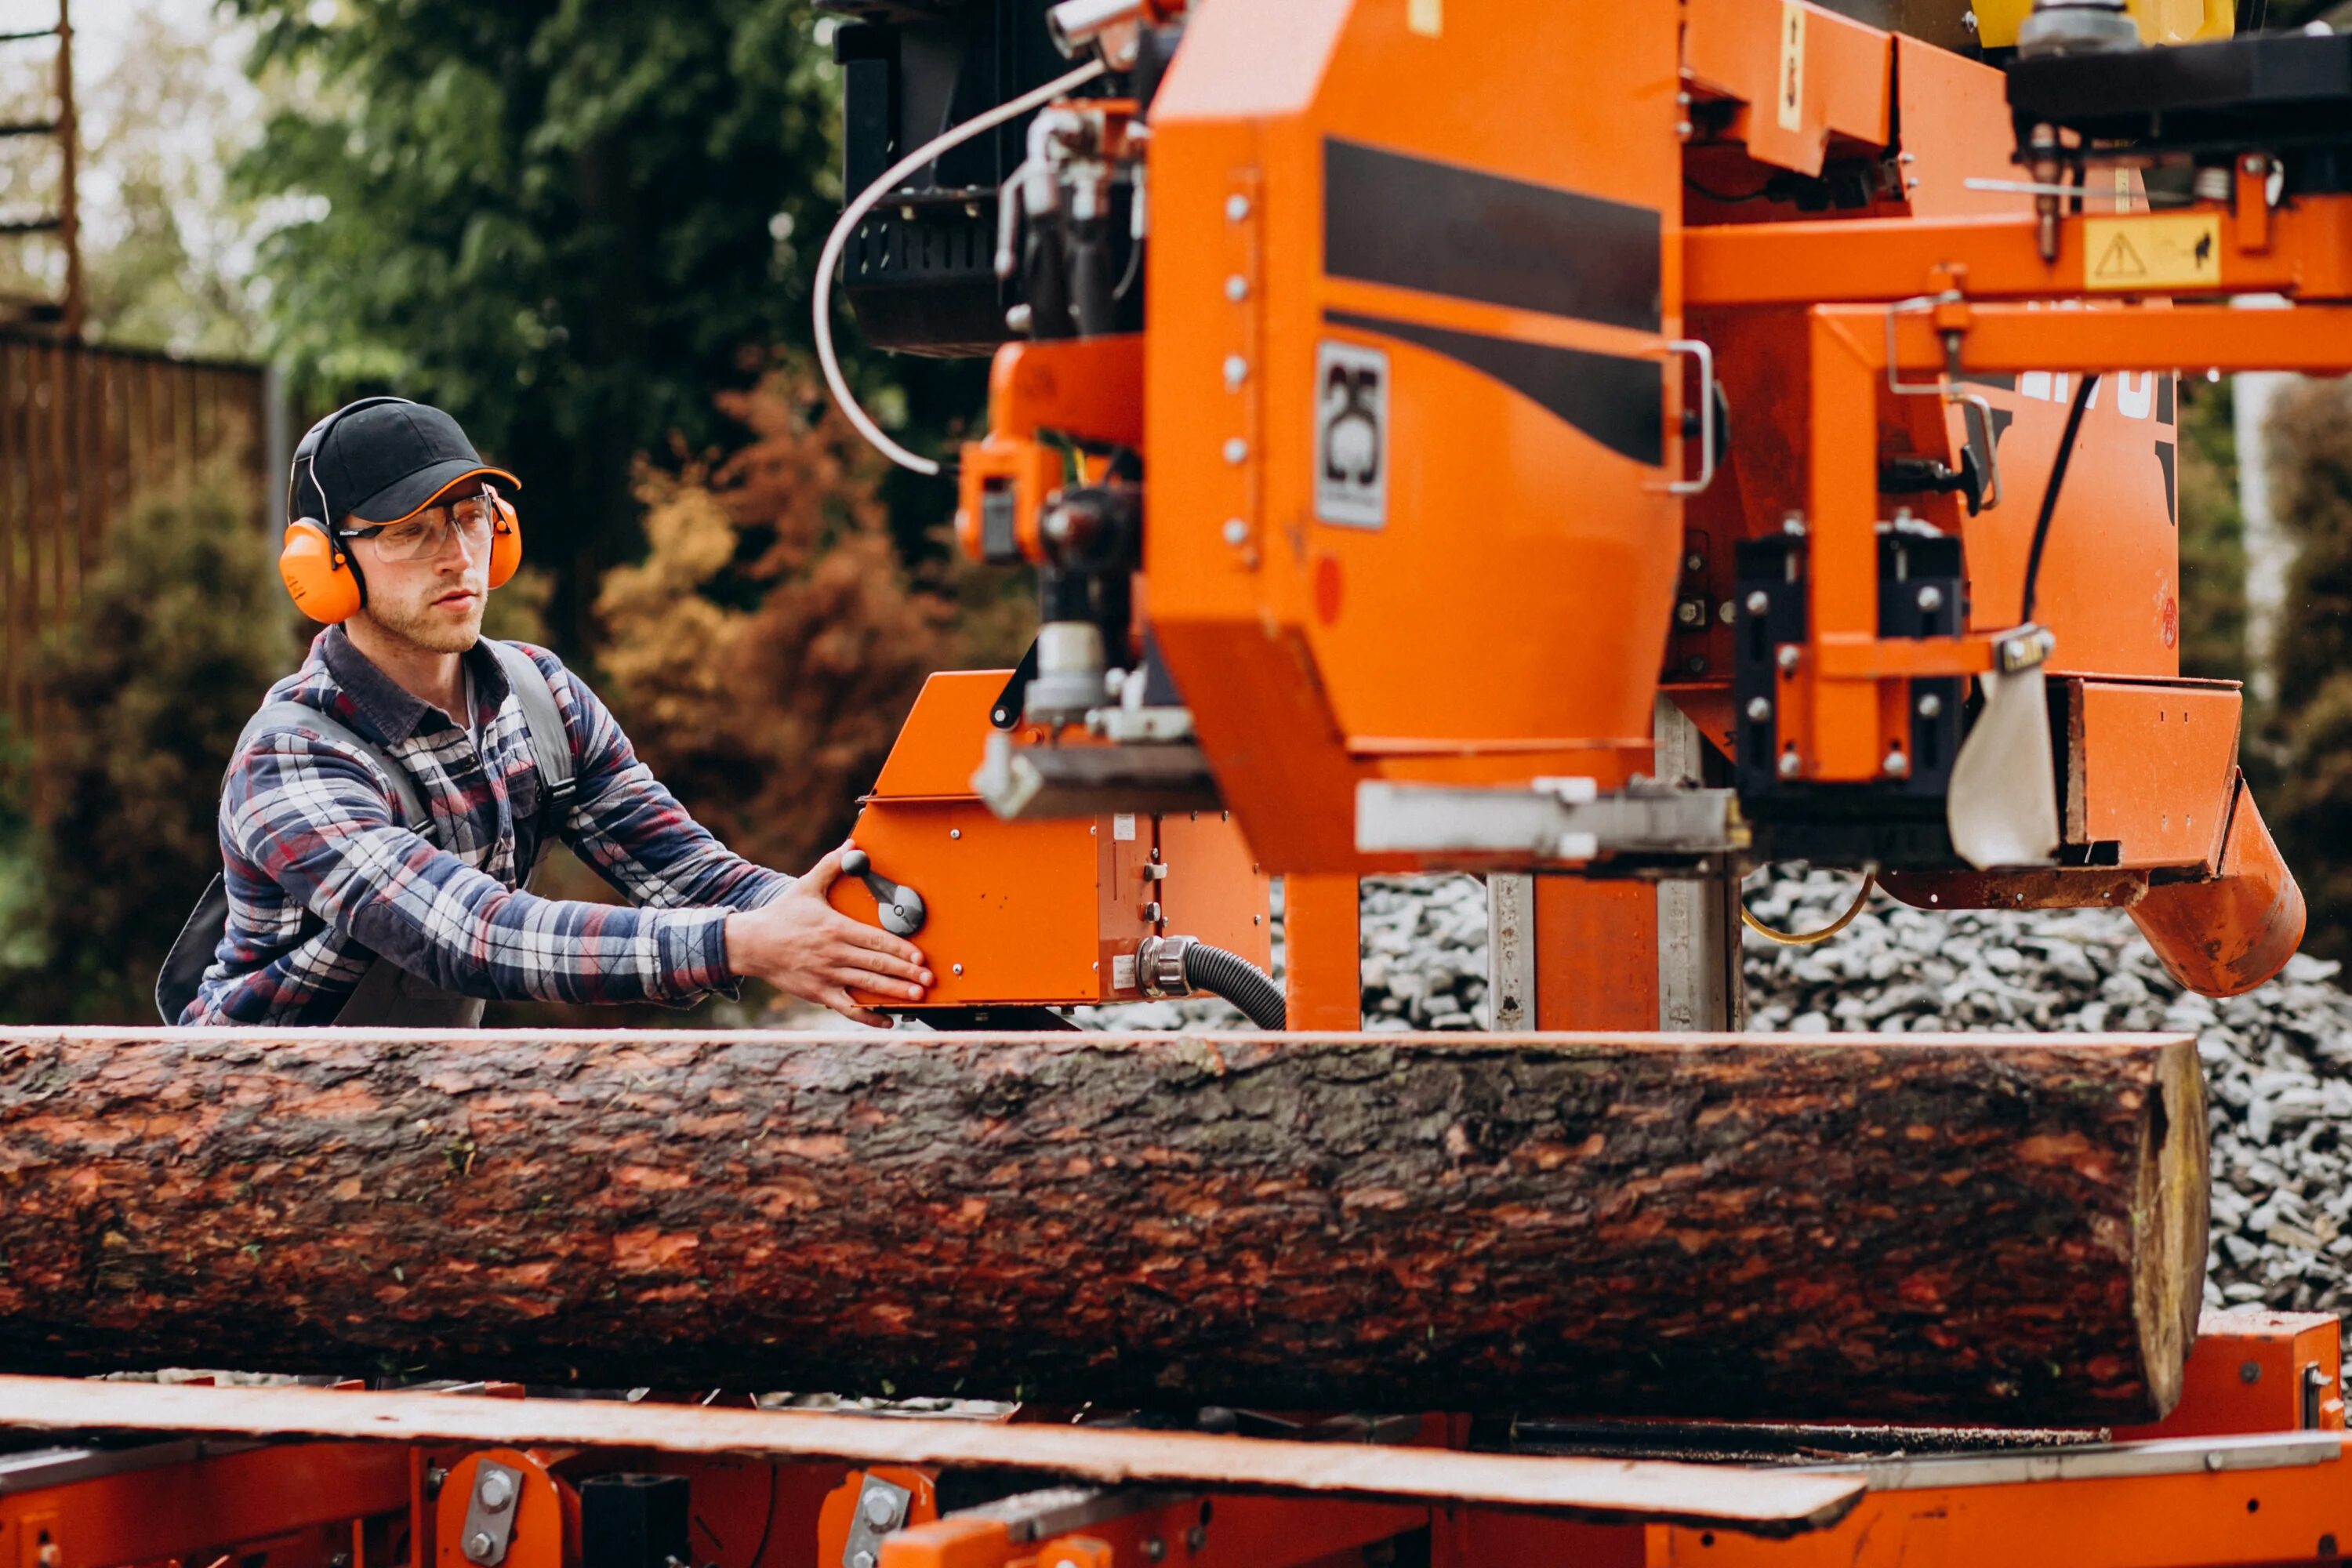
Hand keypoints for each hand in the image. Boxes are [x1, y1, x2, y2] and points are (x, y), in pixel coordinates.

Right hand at [724, 841, 933, 1026]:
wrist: (751, 945)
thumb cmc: (781, 916)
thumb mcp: (806, 887)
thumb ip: (831, 866)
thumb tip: (852, 844)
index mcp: (835, 928)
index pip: (875, 940)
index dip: (900, 948)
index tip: (920, 955)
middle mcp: (833, 954)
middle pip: (876, 965)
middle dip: (906, 972)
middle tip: (928, 979)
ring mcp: (826, 976)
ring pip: (867, 987)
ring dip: (894, 992)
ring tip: (918, 996)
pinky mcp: (818, 993)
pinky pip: (848, 1008)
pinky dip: (868, 1016)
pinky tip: (888, 1020)